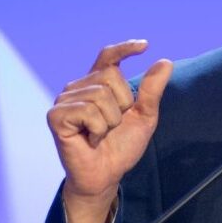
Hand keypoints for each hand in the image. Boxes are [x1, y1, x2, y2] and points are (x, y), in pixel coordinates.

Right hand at [47, 40, 172, 222]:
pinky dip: (97, 128)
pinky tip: (90, 139)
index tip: (145, 46)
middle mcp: (78, 87)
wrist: (106, 175)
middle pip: (110, 76)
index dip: (124, 49)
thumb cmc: (121, 146)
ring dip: (110, 121)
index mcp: (98, 84)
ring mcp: (64, 100)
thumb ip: (151, 90)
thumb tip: (165, 62)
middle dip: (121, 105)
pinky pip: (87, 111)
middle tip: (112, 126)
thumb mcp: (144, 116)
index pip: (108, 57)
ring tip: (101, 134)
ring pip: (100, 95)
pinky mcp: (56, 116)